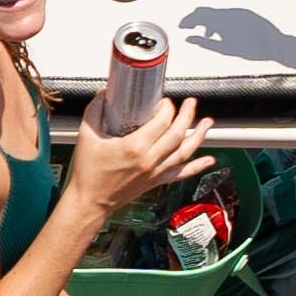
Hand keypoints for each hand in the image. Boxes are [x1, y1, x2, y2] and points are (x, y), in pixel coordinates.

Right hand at [62, 93, 211, 221]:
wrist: (90, 201)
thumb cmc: (89, 173)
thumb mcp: (87, 136)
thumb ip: (95, 111)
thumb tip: (103, 94)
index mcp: (134, 147)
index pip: (161, 122)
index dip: (167, 108)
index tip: (164, 102)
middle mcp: (149, 160)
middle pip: (178, 133)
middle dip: (188, 115)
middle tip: (191, 103)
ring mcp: (155, 172)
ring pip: (185, 151)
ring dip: (199, 135)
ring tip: (207, 122)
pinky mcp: (156, 181)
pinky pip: (181, 173)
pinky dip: (197, 166)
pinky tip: (208, 160)